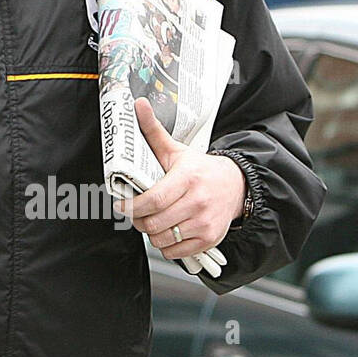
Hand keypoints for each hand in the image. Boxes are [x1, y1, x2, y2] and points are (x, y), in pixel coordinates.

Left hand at [119, 97, 246, 259]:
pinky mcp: (210, 239)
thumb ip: (153, 130)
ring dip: (150, 233)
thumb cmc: (200, 169)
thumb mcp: (176, 150)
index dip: (132, 207)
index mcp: (187, 179)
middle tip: (134, 213)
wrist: (236, 185)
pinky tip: (167, 231)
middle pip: (154, 222)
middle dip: (138, 220)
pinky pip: (177, 252)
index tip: (121, 206)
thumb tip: (138, 105)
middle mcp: (197, 202)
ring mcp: (205, 223)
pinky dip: (166, 245)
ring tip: (151, 221)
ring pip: (163, 238)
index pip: (153, 200)